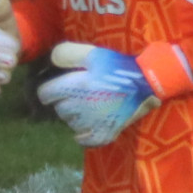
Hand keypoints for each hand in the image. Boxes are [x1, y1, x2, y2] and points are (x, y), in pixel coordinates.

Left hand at [37, 41, 157, 147]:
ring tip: (92, 104)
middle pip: (59, 109)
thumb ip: (65, 54)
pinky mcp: (102, 135)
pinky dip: (84, 132)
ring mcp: (90, 125)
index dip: (51, 89)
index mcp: (72, 88)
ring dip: (76, 115)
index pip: (44, 95)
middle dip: (65, 101)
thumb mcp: (92, 53)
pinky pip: (83, 139)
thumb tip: (50, 61)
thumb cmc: (117, 66)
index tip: (61, 86)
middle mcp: (77, 109)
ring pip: (70, 123)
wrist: (147, 83)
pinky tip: (93, 121)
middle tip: (82, 92)